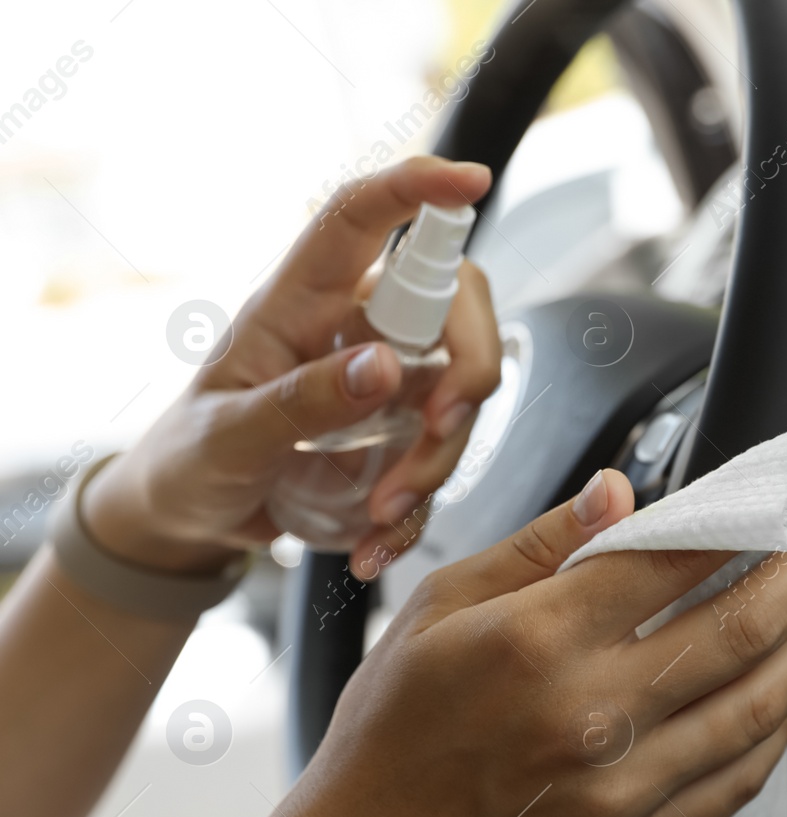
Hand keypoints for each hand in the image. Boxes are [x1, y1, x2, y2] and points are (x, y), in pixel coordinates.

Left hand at [82, 156, 503, 574]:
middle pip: (453, 305)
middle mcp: (355, 328)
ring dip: (440, 457)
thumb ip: (300, 403)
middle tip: (441, 427)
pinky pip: (445, 456)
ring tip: (381, 514)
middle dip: (469, 367)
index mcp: (300, 302)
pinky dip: (422, 507)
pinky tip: (377, 544)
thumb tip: (385, 366)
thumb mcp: (226, 437)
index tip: (472, 179)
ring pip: (461, 389)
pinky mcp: (402, 432)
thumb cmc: (191, 458)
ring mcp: (387, 380)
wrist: (191, 518)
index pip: (361, 219)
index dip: (417, 187)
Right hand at [287, 469, 786, 816]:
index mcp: (539, 637)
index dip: (755, 519)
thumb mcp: (443, 602)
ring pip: (760, 707)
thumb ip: (544, 543)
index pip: (678, 560)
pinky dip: (777, 729)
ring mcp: (622, 785)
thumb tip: (625, 492)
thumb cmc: (398, 722)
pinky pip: (739, 779)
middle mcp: (592, 712)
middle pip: (744, 628)